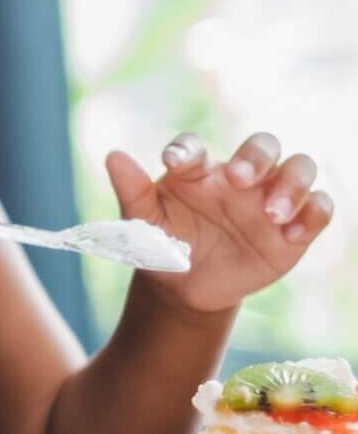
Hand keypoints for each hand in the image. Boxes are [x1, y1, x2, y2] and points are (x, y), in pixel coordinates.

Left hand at [108, 131, 333, 314]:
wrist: (187, 288)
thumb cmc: (163, 246)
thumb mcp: (142, 223)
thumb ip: (132, 191)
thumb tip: (113, 155)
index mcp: (196, 171)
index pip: (195, 148)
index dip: (186, 149)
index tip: (173, 162)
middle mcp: (238, 177)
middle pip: (263, 145)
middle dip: (256, 156)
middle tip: (240, 178)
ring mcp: (269, 199)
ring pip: (300, 168)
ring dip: (292, 185)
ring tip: (272, 214)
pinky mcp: (294, 229)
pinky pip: (319, 209)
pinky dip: (314, 215)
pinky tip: (292, 234)